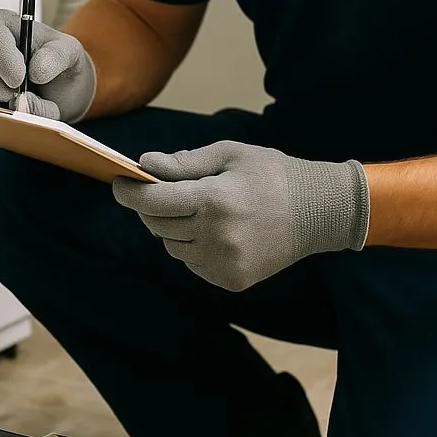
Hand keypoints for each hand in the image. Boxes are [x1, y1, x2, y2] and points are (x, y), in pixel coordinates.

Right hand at [0, 8, 95, 123]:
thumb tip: (35, 71)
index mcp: (1, 21)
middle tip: (19, 95)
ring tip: (27, 96)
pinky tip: (14, 102)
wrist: (56, 86)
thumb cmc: (58, 62)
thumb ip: (57, 56)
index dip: (2, 56)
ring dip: (0, 98)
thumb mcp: (69, 52)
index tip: (18, 79)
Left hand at [112, 140, 369, 291]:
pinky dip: (193, 247)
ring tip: (199, 210)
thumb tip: (145, 165)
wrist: (319, 211)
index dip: (129, 193)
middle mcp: (216, 235)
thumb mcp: (230, 155)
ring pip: (173, 247)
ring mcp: (224, 263)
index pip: (154, 201)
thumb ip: (185, 163)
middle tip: (161, 192)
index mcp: (215, 199)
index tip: (117, 184)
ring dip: (173, 228)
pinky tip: (216, 231)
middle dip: (152, 208)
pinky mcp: (231, 280)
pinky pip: (193, 263)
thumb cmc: (272, 173)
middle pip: (158, 225)